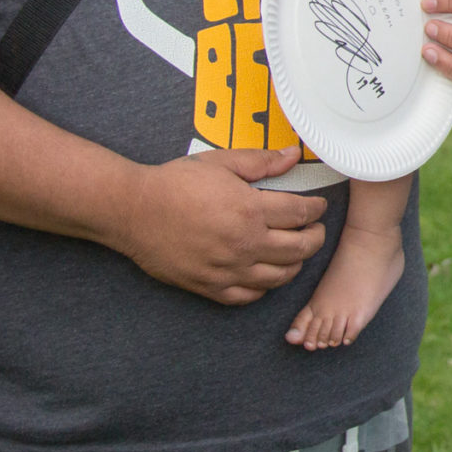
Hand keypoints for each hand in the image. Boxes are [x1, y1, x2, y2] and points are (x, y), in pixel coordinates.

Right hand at [109, 146, 327, 303]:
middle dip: (315, 237)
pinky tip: (265, 272)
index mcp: (250, 210)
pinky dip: (264, 287)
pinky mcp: (211, 287)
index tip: (318, 206)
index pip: (302, 214)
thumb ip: (261, 161)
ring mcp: (228, 270)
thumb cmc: (175, 182)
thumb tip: (294, 155)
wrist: (133, 211)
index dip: (317, 209)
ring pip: (281, 276)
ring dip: (295, 263)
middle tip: (315, 230)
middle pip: (300, 249)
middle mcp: (244, 244)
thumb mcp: (220, 162)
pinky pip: (250, 296)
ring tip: (294, 250)